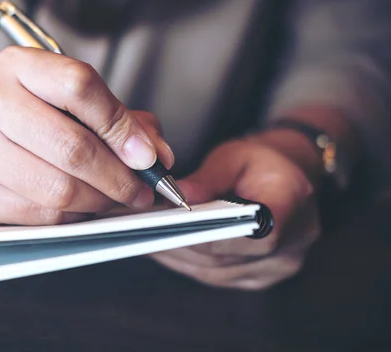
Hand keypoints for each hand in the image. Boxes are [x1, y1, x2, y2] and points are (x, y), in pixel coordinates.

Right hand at [0, 47, 173, 225]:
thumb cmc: (29, 121)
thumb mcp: (71, 102)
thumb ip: (120, 119)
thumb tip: (157, 155)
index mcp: (18, 65)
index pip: (79, 86)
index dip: (121, 126)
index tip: (148, 156)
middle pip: (71, 145)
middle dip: (118, 176)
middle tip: (140, 190)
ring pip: (58, 188)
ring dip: (99, 201)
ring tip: (112, 199)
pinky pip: (40, 215)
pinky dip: (72, 217)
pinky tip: (79, 207)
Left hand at [151, 133, 321, 289]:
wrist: (289, 176)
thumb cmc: (261, 162)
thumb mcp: (234, 156)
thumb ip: (207, 179)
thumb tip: (178, 198)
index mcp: (291, 204)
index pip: (244, 234)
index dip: (204, 235)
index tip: (167, 227)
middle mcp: (292, 244)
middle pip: (224, 257)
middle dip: (180, 244)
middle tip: (142, 232)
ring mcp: (278, 266)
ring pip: (215, 272)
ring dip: (178, 256)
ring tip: (145, 239)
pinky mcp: (260, 277)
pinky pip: (217, 276)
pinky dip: (188, 262)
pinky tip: (164, 248)